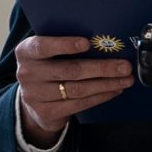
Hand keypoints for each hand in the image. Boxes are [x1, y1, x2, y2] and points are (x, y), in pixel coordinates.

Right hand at [13, 34, 135, 145]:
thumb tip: (101, 39)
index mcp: (26, 52)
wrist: (33, 98)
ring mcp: (35, 95)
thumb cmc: (47, 66)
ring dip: (106, 84)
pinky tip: (113, 90)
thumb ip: (63, 44)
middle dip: (101, 68)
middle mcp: (27, 73)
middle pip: (70, 70)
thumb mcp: (47, 52)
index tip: (87, 43)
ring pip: (78, 89)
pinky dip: (100, 96)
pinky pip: (79, 104)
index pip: (43, 46)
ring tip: (125, 79)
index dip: (65, 45)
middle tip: (124, 66)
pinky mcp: (47, 112)